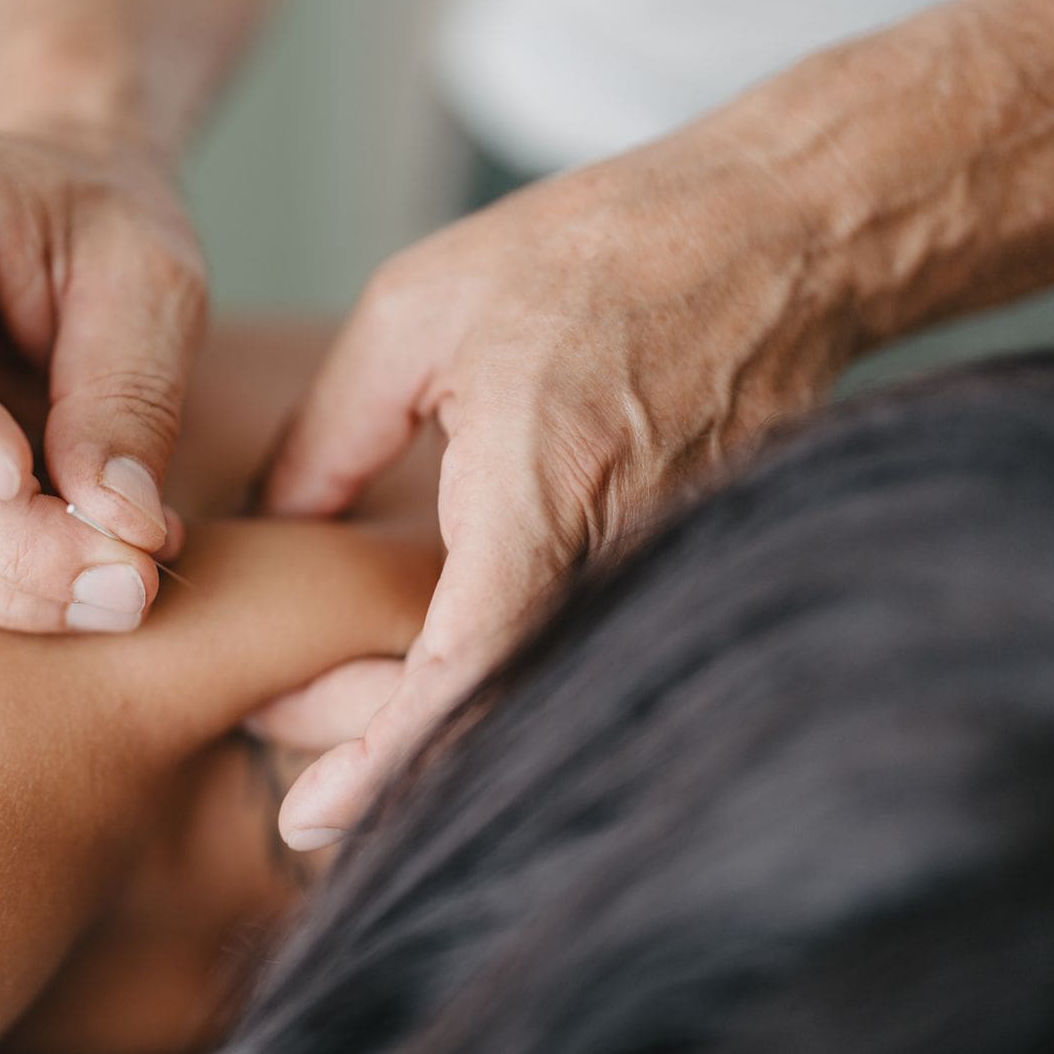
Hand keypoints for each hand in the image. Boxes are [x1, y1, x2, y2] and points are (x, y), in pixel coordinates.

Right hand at [0, 127, 202, 631]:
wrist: (72, 219)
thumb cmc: (105, 222)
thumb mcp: (149, 278)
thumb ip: (130, 391)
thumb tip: (120, 521)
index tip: (16, 474)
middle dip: (3, 539)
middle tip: (129, 576)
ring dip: (5, 584)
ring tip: (126, 589)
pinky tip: (88, 587)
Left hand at [264, 131, 851, 846]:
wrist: (781, 235)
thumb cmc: (593, 251)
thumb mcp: (415, 314)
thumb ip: (330, 435)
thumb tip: (272, 531)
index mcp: (540, 493)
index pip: (463, 670)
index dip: (385, 759)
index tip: (309, 818)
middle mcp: (615, 555)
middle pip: (503, 714)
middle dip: (401, 768)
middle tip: (301, 788)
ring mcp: (664, 573)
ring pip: (547, 698)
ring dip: (458, 741)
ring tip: (353, 754)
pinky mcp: (686, 573)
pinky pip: (590, 656)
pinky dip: (515, 691)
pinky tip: (447, 696)